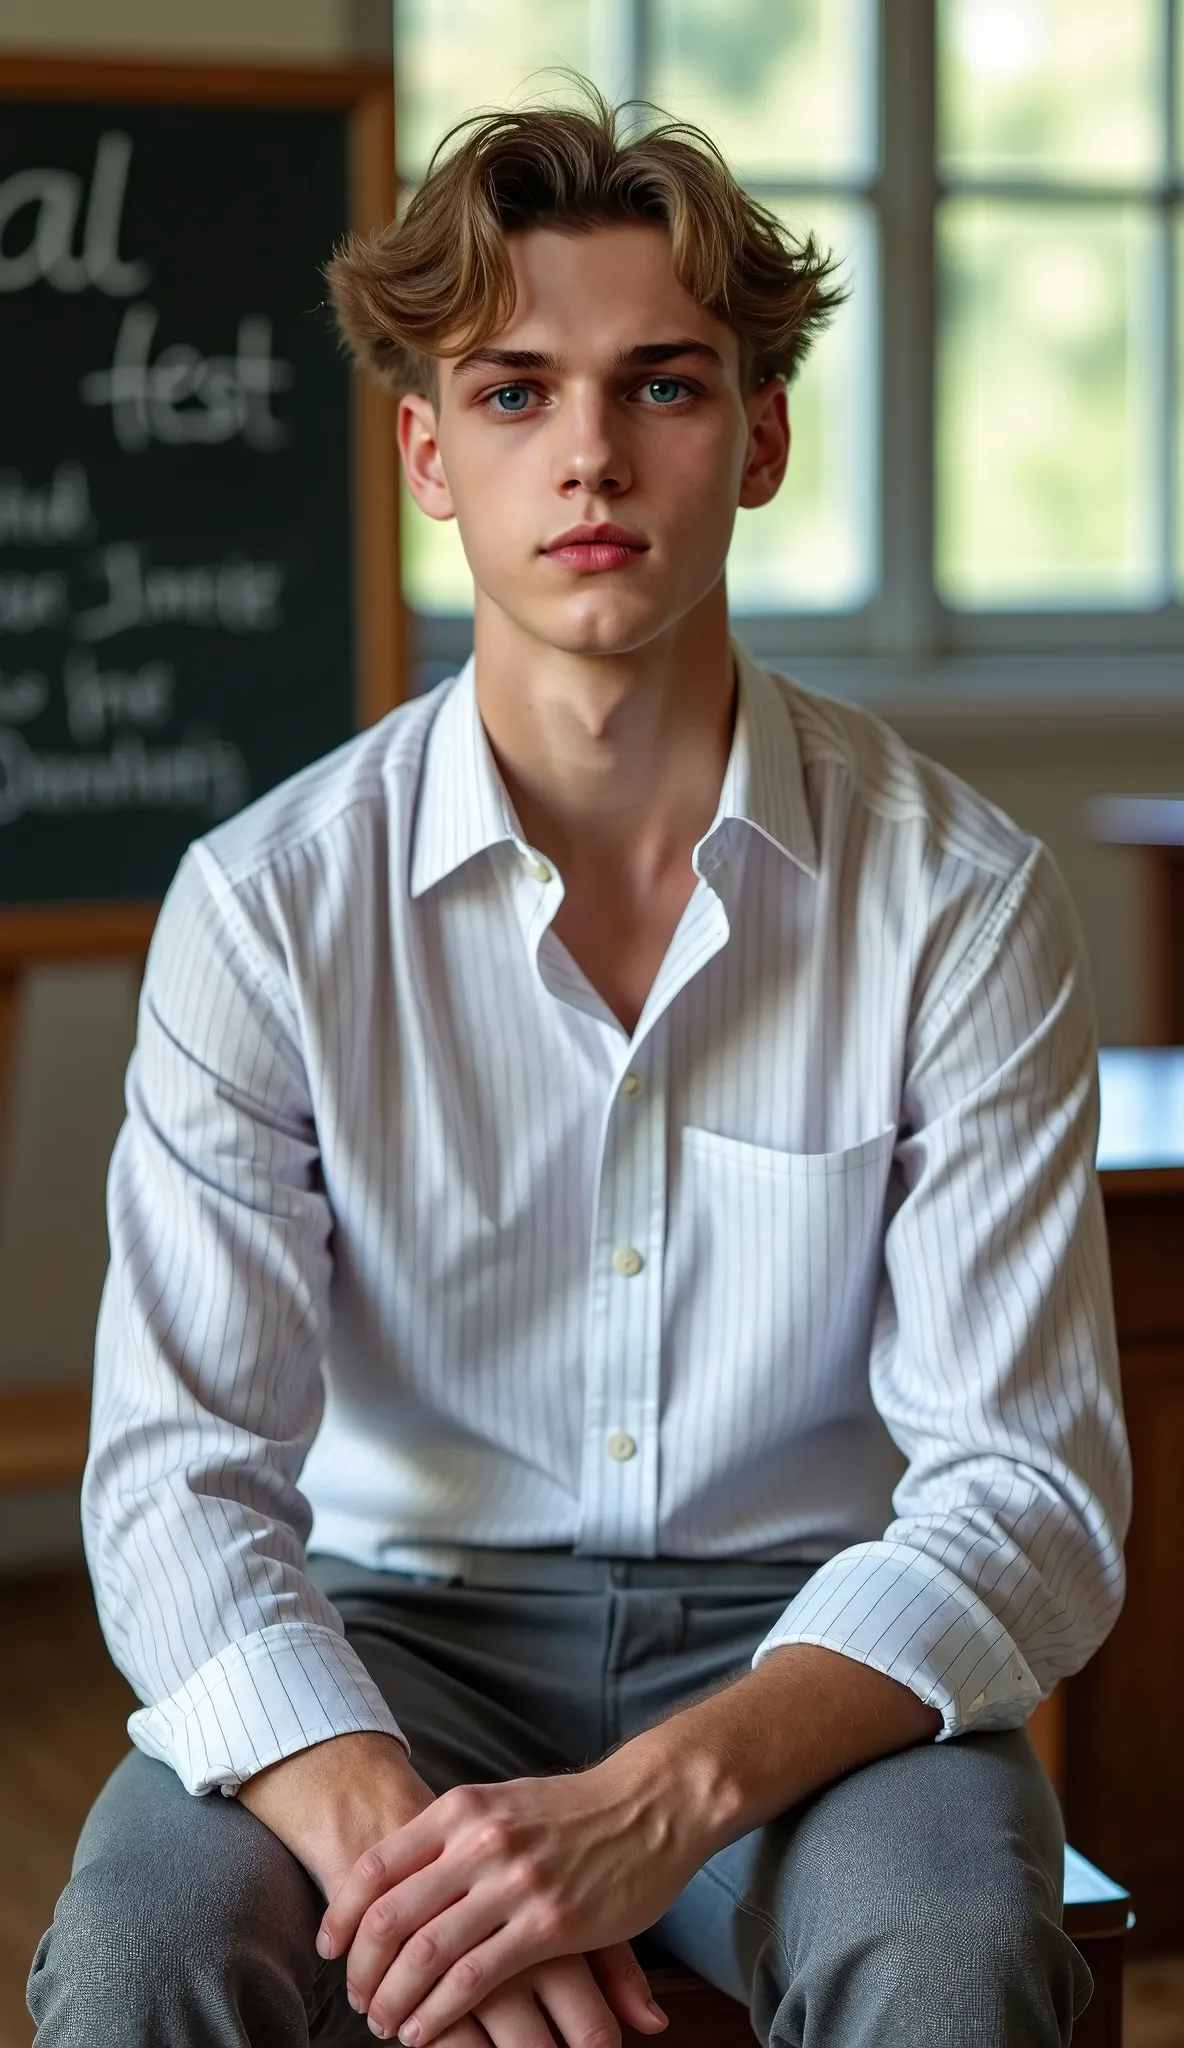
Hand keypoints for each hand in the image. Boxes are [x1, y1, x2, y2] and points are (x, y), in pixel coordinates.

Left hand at [316, 1750, 710, 2042]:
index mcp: (461, 1809)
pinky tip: (426, 2029)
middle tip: (358, 1999)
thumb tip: (400, 1874)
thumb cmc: (574, 1809)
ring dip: (396, 1999)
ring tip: (387, 2023)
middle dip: (364, 1970)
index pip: (376, 1867)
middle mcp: (479, 1842)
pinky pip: (475, 1978)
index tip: (331, 1949)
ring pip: (426, 1953)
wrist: (651, 1801)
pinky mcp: (549, 1925)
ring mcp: (514, 1883)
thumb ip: (453, 1835)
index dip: (344, 1916)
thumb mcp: (501, 1803)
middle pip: (391, 1917)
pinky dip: (441, 2012)